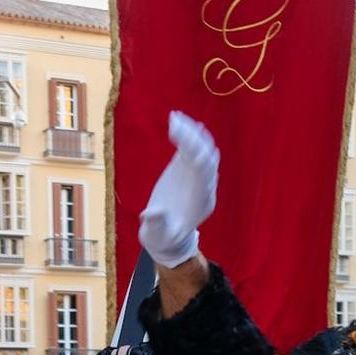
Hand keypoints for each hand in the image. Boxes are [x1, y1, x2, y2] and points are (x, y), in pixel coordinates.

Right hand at [137, 112, 218, 267]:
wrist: (167, 234)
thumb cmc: (162, 236)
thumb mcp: (158, 235)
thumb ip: (156, 225)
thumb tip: (149, 213)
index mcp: (202, 201)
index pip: (205, 175)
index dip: (198, 158)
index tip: (185, 145)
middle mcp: (205, 185)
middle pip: (206, 158)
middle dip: (194, 140)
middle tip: (177, 124)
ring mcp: (198, 175)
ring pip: (201, 149)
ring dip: (191, 132)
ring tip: (175, 117)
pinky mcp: (188, 167)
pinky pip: (191, 147)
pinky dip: (185, 134)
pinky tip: (175, 121)